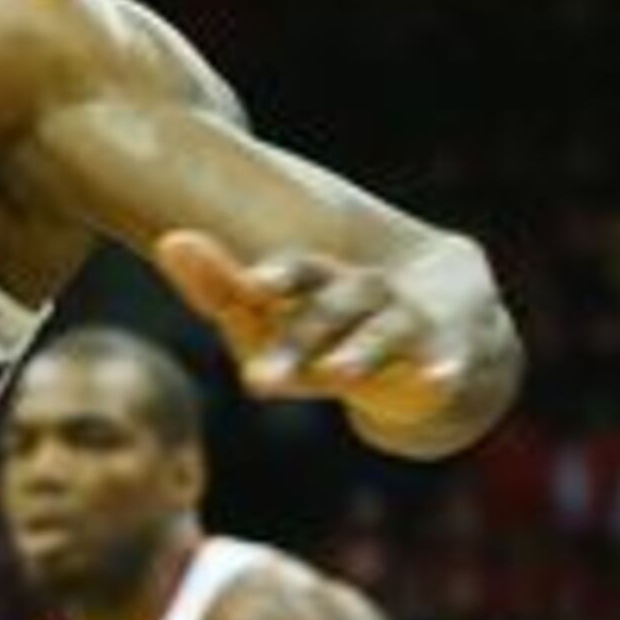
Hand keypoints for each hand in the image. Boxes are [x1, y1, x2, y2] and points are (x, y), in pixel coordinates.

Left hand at [153, 231, 468, 442]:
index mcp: (319, 279)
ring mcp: (410, 319)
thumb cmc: (330, 328)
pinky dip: (445, 368)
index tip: (248, 286)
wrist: (443, 330)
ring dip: (361, 351)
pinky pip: (450, 358)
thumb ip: (221, 287)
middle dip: (300, 338)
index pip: (294, 272)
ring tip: (336, 374)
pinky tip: (438, 381)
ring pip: (384, 332)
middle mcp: (364, 291)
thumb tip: (167, 238)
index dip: (273, 278)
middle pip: (333, 306)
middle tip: (258, 379)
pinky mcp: (451, 347)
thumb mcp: (275, 316)